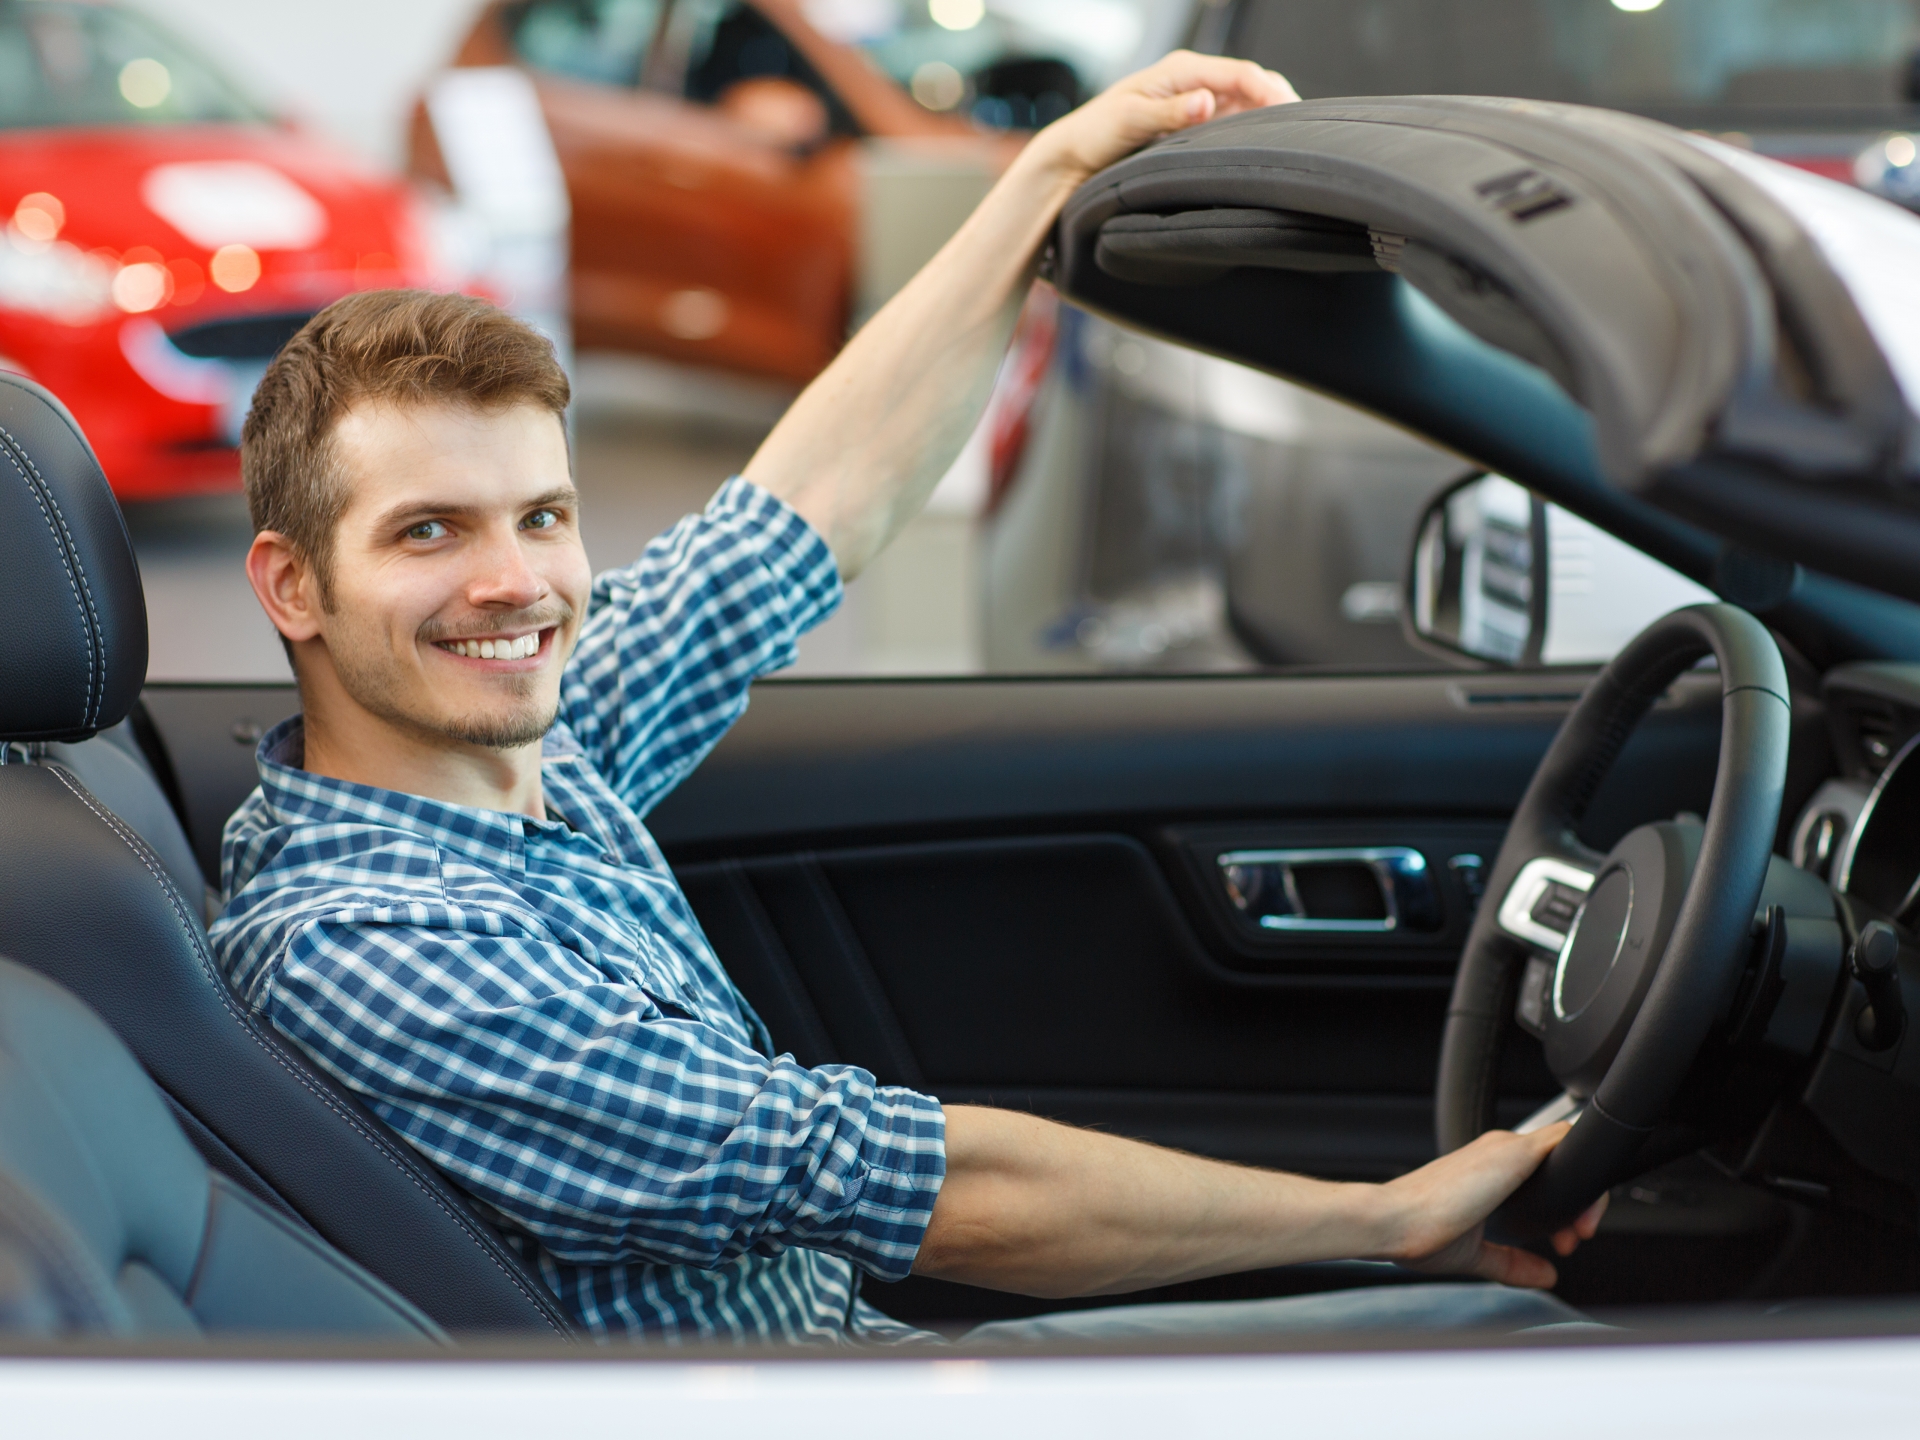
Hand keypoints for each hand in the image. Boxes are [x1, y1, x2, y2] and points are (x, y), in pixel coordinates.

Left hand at [1021, 50, 1298, 191]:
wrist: (1074, 156)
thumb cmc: (1095, 133)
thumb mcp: (1130, 120)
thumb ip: (1170, 112)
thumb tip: (1207, 102)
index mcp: (1181, 70)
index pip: (1240, 73)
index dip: (1269, 90)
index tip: (1290, 112)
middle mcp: (1192, 81)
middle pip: (1251, 83)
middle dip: (1278, 100)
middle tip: (1302, 129)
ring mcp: (1195, 102)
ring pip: (1246, 102)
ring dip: (1268, 116)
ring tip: (1291, 139)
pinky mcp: (1193, 123)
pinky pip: (1233, 121)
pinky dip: (1252, 130)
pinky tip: (1264, 147)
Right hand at [1373, 1123, 1608, 1287]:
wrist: (1392, 1220)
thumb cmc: (1415, 1230)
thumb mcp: (1474, 1253)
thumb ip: (1511, 1262)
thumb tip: (1545, 1274)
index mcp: (1486, 1170)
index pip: (1539, 1173)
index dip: (1561, 1208)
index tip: (1559, 1243)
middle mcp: (1497, 1150)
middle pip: (1558, 1160)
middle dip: (1577, 1205)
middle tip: (1571, 1242)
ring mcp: (1504, 1148)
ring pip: (1566, 1148)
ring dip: (1582, 1191)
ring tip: (1575, 1234)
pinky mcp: (1512, 1152)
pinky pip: (1565, 1140)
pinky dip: (1582, 1163)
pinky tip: (1583, 1203)